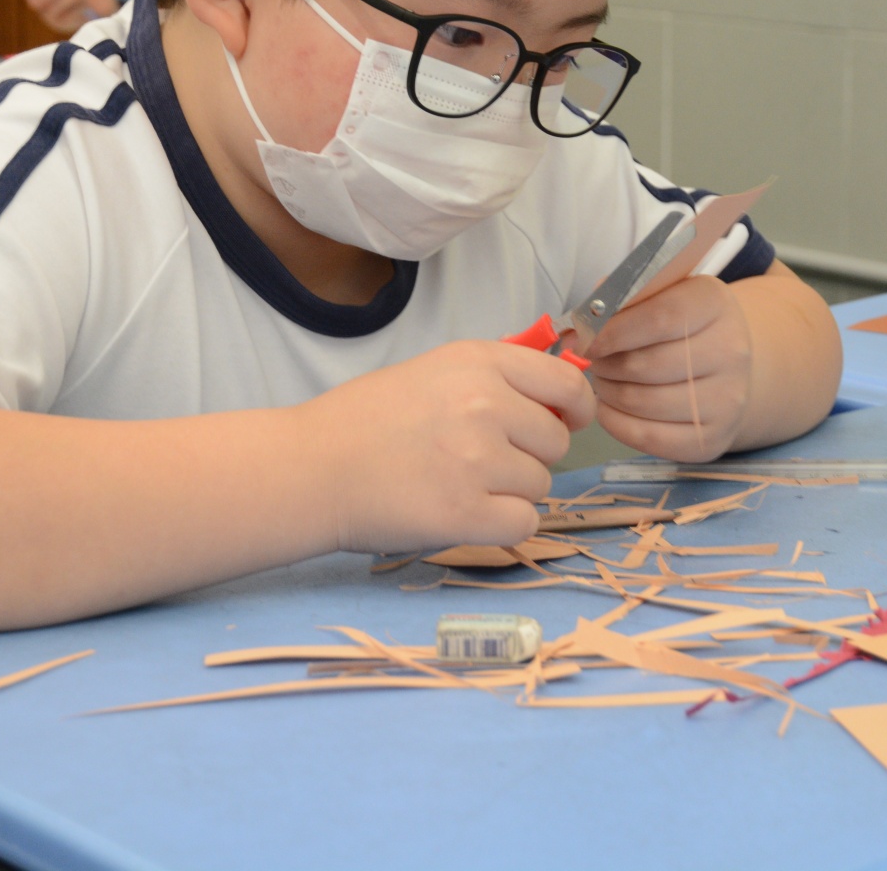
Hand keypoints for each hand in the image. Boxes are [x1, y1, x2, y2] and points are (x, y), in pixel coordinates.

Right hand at [299, 340, 593, 554]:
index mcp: (478, 362)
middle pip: (556, 441)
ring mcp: (478, 460)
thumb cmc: (365, 421)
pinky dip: (501, 524)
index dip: (574, 407)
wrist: (311, 467)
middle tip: (481, 460)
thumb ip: (493, 381)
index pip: (567, 383)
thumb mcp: (433, 371)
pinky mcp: (467, 512)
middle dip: (529, 454)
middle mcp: (485, 404)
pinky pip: (523, 522)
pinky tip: (464, 512)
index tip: (565, 420)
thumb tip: (556, 403)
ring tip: (459, 484)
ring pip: (540, 484)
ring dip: (510, 490)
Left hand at [588, 275, 751, 462]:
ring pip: (645, 402)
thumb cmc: (680, 326)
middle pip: (648, 364)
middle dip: (606, 365)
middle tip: (591, 362)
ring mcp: (727, 399)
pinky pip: (650, 438)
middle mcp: (731, 351)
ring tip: (603, 381)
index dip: (614, 331)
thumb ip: (624, 299)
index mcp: (715, 304)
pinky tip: (609, 408)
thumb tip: (584, 318)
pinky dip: (617, 424)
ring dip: (608, 393)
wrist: (724, 367)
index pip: (661, 317)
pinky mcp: (714, 438)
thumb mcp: (661, 296)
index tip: (586, 339)